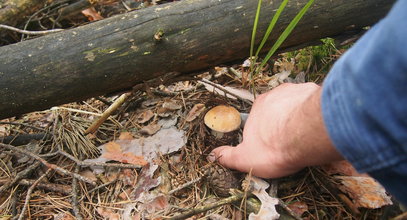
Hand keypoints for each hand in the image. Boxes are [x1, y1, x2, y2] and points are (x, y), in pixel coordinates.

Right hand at [210, 83, 342, 177]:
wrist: (306, 135)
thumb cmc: (275, 147)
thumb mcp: (245, 158)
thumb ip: (228, 157)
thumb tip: (213, 155)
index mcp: (258, 107)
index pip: (258, 117)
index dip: (265, 131)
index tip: (272, 144)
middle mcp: (275, 95)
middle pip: (279, 109)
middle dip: (283, 123)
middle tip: (290, 141)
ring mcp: (296, 91)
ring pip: (297, 105)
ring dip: (300, 117)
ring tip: (307, 136)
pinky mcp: (315, 93)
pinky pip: (315, 103)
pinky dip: (317, 114)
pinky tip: (320, 128)